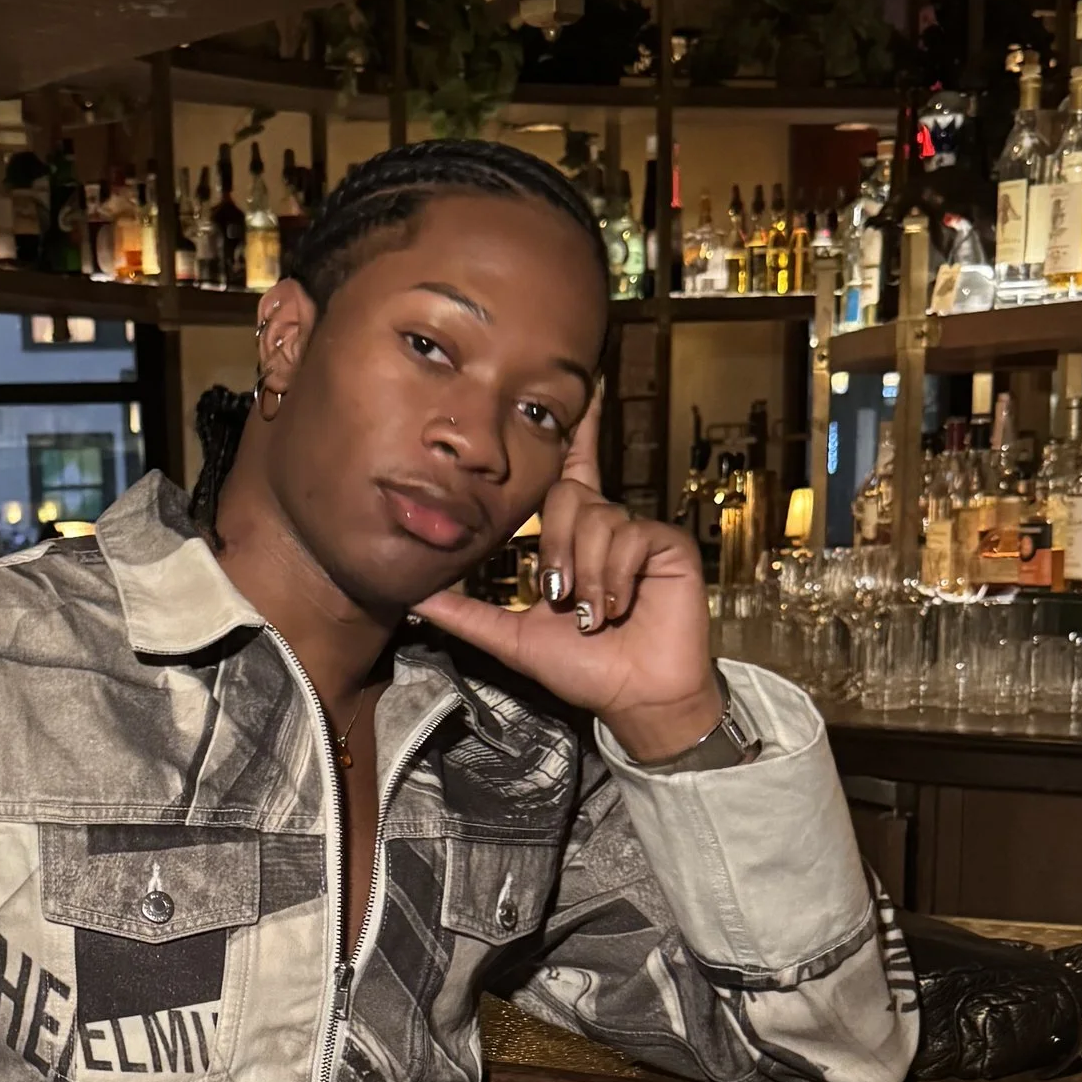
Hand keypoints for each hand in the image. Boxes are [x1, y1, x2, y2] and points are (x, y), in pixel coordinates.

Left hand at [410, 402, 723, 760]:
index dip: (578, 427)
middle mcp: (607, 523)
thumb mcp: (511, 635)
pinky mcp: (666, 544)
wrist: (632, 696)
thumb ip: (466, 613)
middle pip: (566, 498)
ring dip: (585, 575)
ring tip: (592, 613)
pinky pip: (627, 537)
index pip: (570, 469)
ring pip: (593, 520)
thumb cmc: (583, 667)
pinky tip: (616, 606)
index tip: (586, 384)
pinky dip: (613, 578)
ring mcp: (639, 531)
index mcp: (575, 535)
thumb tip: (414, 597)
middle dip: (557, 550)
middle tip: (560, 597)